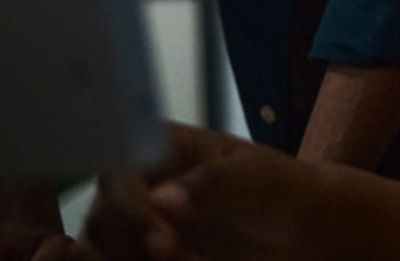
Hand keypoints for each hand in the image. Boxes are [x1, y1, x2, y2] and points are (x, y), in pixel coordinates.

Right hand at [82, 124, 328, 260]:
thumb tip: (162, 200)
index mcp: (160, 150)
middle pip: (100, 220)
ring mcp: (138, 228)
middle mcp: (139, 188)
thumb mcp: (258, 176)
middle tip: (177, 260)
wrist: (302, 231)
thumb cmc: (280, 189)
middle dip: (131, 248)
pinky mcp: (143, 257)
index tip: (163, 242)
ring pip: (97, 252)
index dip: (129, 208)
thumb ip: (215, 182)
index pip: (119, 172)